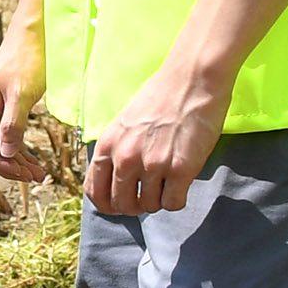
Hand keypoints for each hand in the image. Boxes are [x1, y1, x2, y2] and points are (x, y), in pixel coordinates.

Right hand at [0, 23, 48, 180]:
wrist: (35, 32)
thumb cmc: (28, 58)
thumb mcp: (22, 94)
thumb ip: (12, 125)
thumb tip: (6, 154)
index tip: (22, 174)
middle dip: (10, 166)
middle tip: (36, 178)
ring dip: (17, 161)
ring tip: (39, 174)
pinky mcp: (5, 106)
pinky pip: (8, 135)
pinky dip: (21, 149)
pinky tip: (34, 160)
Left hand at [83, 58, 229, 217]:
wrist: (192, 80)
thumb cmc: (160, 98)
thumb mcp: (123, 123)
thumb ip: (116, 151)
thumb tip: (114, 181)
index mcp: (107, 145)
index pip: (94, 192)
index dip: (107, 204)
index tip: (119, 204)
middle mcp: (125, 157)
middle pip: (121, 205)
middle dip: (134, 206)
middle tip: (147, 195)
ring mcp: (153, 164)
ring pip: (149, 206)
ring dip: (159, 199)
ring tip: (168, 181)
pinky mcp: (180, 169)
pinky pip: (173, 203)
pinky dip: (177, 199)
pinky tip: (181, 184)